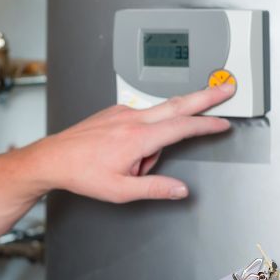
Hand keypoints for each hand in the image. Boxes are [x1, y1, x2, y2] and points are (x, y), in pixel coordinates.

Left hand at [29, 84, 234, 202]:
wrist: (53, 158)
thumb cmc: (82, 173)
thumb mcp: (121, 191)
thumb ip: (155, 188)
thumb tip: (180, 189)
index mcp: (137, 137)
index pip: (182, 126)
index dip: (207, 124)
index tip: (223, 122)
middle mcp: (131, 119)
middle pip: (178, 104)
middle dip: (205, 96)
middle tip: (226, 88)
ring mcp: (122, 112)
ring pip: (155, 121)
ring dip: (155, 141)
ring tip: (130, 166)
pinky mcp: (114, 112)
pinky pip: (139, 122)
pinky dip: (141, 138)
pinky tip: (123, 155)